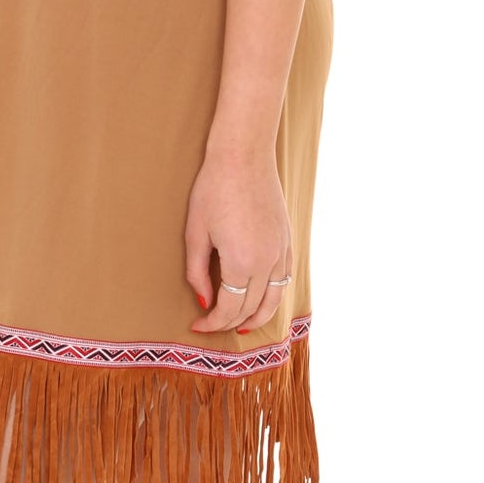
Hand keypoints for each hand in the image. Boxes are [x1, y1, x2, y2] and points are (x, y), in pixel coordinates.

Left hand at [184, 144, 292, 336]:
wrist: (244, 156)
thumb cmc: (213, 190)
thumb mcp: (196, 233)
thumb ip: (198, 272)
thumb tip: (204, 300)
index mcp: (241, 263)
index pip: (229, 308)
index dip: (212, 323)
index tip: (197, 326)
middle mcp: (266, 263)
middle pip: (251, 308)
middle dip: (230, 323)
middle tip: (213, 326)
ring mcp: (281, 252)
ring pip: (274, 300)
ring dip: (258, 317)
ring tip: (241, 325)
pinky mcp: (287, 241)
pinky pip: (284, 280)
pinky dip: (273, 297)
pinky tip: (261, 300)